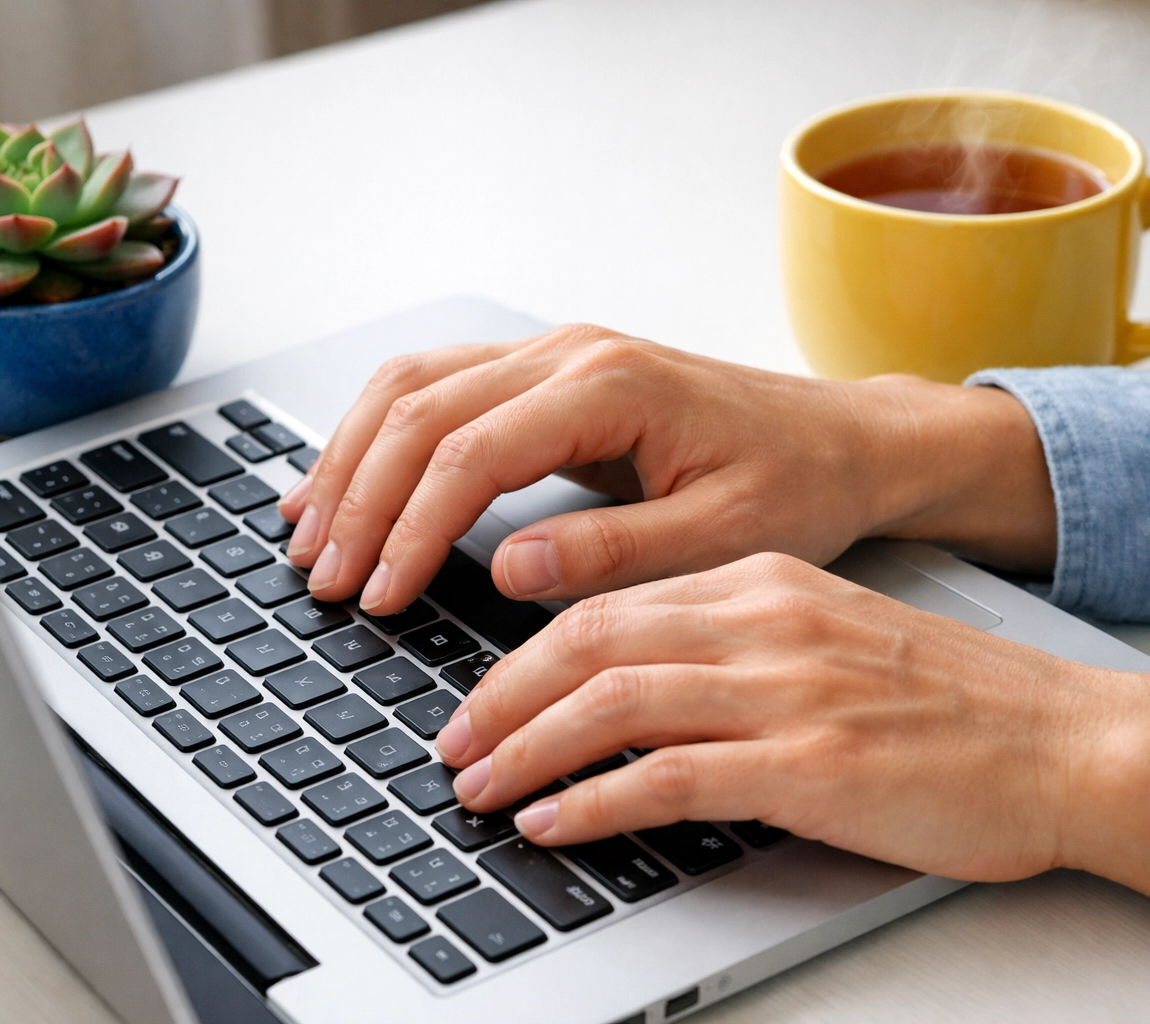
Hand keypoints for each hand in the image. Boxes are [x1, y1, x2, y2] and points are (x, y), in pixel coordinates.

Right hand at [277, 324, 1057, 614]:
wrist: (841, 441)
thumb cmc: (795, 485)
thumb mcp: (722, 537)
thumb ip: (613, 552)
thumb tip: (505, 568)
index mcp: (610, 386)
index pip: (470, 453)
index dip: (408, 529)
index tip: (376, 596)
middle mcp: (568, 352)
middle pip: (420, 409)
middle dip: (359, 496)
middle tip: (324, 577)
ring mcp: (553, 352)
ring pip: (413, 384)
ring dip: (351, 456)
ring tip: (307, 532)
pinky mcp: (548, 373)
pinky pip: (437, 386)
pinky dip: (379, 432)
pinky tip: (347, 478)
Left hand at [434, 552, 1149, 917]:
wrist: (1065, 739)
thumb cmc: (949, 703)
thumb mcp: (827, 638)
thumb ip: (732, 646)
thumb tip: (630, 687)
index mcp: (763, 583)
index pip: (610, 603)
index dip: (525, 654)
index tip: (481, 696)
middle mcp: (764, 621)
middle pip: (590, 642)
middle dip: (501, 696)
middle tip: (450, 743)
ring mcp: (786, 690)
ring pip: (614, 701)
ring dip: (527, 748)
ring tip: (477, 788)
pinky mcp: (810, 762)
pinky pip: (672, 776)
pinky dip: (595, 800)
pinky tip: (554, 821)